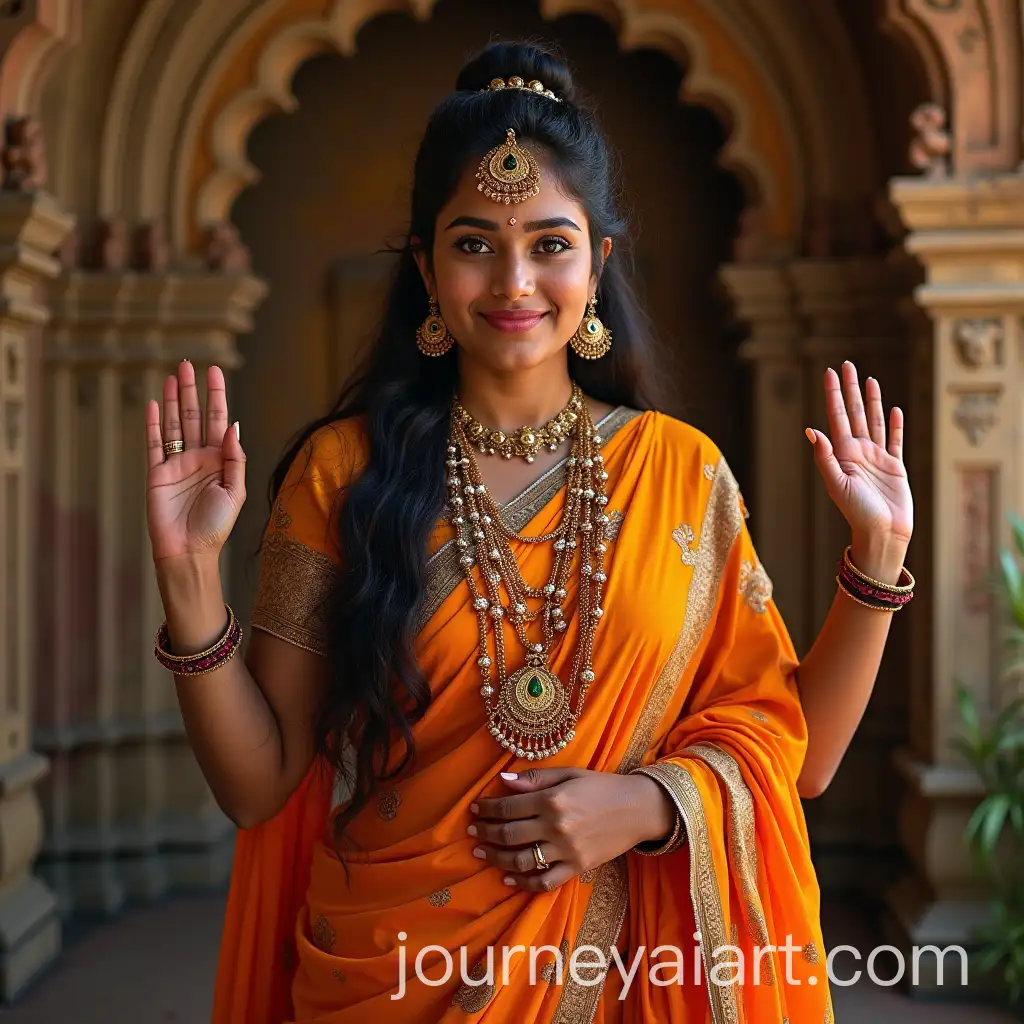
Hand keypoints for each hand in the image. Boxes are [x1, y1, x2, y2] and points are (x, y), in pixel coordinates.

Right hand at [146, 361, 244, 564]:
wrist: (188, 551)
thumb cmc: (216, 526)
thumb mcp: (235, 491)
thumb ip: (234, 458)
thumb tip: (232, 425)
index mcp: (220, 460)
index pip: (219, 420)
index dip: (217, 395)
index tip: (215, 371)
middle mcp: (198, 458)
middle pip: (193, 416)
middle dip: (192, 391)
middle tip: (189, 364)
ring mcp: (176, 464)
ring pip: (173, 424)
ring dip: (171, 400)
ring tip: (172, 377)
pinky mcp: (156, 473)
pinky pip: (153, 444)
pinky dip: (152, 424)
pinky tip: (152, 404)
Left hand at [468, 766, 674, 891]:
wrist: (637, 809)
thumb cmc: (602, 786)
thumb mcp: (569, 774)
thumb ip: (536, 778)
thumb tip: (503, 781)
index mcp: (552, 800)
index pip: (508, 807)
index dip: (487, 809)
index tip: (474, 808)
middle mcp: (556, 827)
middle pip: (509, 834)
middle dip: (485, 833)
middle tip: (472, 832)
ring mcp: (566, 850)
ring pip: (520, 860)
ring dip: (496, 858)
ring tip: (482, 853)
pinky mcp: (577, 868)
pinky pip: (545, 881)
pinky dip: (524, 884)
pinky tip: (508, 879)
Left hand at [806, 362, 912, 578]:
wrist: (882, 533)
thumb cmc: (856, 513)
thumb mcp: (837, 484)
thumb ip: (825, 457)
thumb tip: (812, 430)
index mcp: (843, 454)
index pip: (837, 416)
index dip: (834, 394)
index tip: (830, 372)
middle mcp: (858, 452)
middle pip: (855, 413)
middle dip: (850, 389)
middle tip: (847, 365)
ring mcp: (877, 458)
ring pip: (874, 422)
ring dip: (872, 401)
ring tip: (869, 380)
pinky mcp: (894, 467)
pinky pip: (894, 441)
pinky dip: (895, 425)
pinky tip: (894, 409)